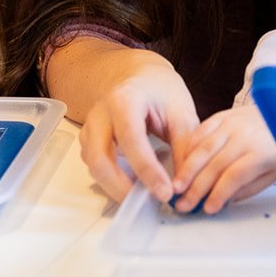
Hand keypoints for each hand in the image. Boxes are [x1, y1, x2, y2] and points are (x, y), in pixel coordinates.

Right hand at [74, 58, 198, 204]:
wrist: (140, 75)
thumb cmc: (161, 89)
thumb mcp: (181, 111)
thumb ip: (185, 146)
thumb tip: (184, 185)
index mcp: (124, 100)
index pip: (132, 141)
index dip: (148, 171)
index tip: (166, 192)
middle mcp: (100, 113)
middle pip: (100, 158)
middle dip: (121, 187)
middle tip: (149, 201)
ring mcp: (90, 126)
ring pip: (93, 165)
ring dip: (115, 186)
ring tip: (143, 196)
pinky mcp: (89, 138)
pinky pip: (94, 164)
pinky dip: (110, 179)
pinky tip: (133, 184)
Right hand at [169, 103, 275, 214]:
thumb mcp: (275, 172)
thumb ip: (250, 187)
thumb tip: (226, 199)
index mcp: (261, 152)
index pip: (235, 175)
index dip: (219, 193)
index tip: (208, 208)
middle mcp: (245, 136)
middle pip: (215, 164)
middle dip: (196, 187)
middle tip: (183, 204)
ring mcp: (232, 123)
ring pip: (204, 148)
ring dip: (187, 169)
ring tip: (176, 186)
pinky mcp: (223, 115)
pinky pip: (201, 130)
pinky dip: (189, 148)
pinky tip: (181, 162)